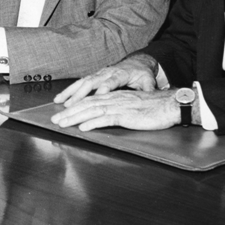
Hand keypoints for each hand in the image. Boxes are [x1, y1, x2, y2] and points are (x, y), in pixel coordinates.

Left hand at [51, 88, 179, 130]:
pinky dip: (93, 123)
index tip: (61, 113)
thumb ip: (118, 110)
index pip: (90, 101)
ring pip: (92, 111)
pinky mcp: (126, 115)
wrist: (170, 104)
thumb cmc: (154, 108)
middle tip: (54, 119)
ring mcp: (119, 106)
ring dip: (75, 117)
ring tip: (62, 123)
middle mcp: (114, 99)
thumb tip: (105, 117)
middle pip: (86, 104)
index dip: (74, 107)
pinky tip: (83, 127)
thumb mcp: (132, 107)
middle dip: (68, 112)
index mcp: (114, 97)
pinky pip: (106, 119)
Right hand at [53, 53, 159, 106]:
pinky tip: (60, 99)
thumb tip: (152, 94)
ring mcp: (98, 74)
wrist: (137, 63)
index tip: (99, 95)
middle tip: (70, 105)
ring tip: (60, 103)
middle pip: (91, 82)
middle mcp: (106, 73)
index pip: (112, 81)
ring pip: (82, 82)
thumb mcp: (148, 81)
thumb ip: (148, 88)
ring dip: (70, 93)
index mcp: (121, 74)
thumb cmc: (142, 74)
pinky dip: (69, 91)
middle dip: (80, 94)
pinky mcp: (93, 76)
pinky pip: (79, 83)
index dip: (105, 87)